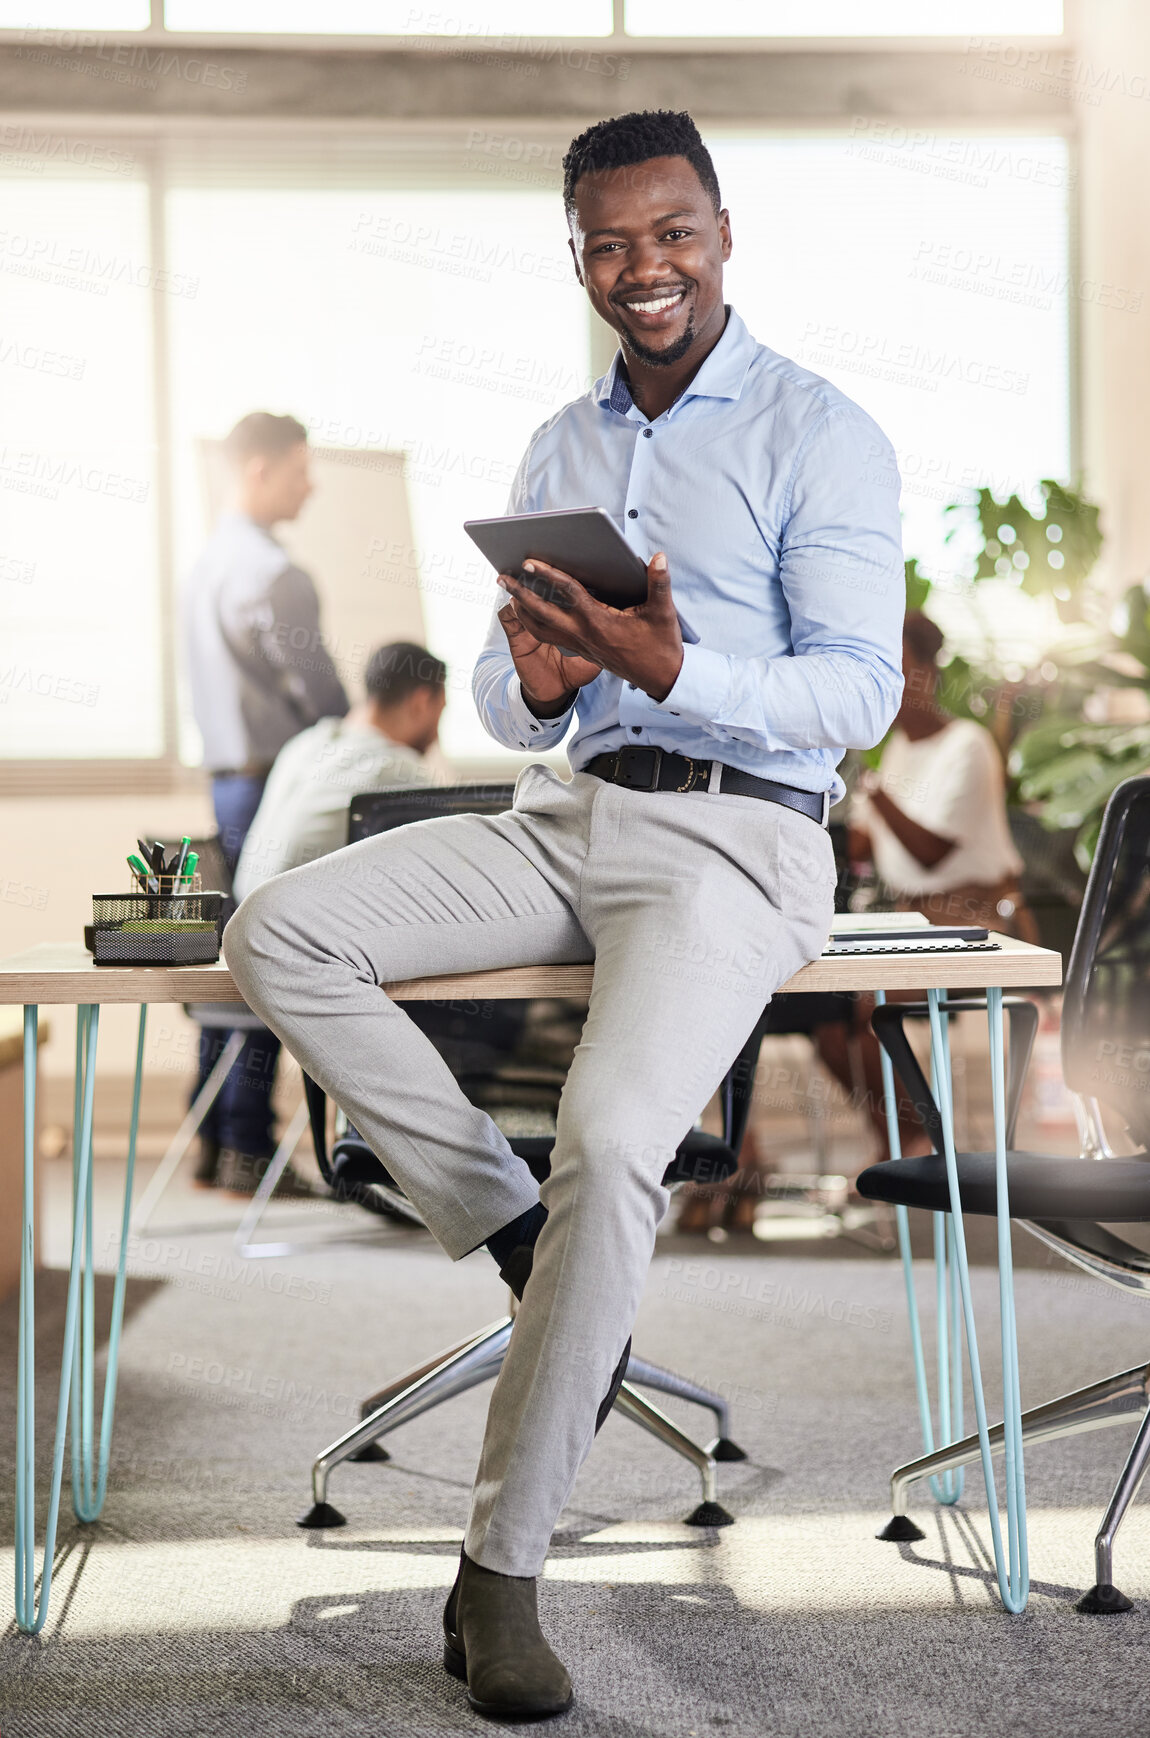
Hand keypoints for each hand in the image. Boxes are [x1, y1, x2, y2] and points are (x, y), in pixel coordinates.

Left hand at [497, 551, 683, 702]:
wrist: (660, 679)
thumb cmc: (661, 647)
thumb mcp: (663, 614)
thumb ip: (659, 583)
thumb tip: (659, 558)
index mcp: (598, 622)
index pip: (567, 593)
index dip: (548, 575)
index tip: (529, 563)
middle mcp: (583, 634)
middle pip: (541, 612)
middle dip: (520, 594)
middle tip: (501, 577)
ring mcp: (580, 645)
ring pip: (541, 628)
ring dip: (523, 611)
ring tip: (510, 594)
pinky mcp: (583, 651)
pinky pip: (551, 636)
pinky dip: (536, 624)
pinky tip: (532, 613)